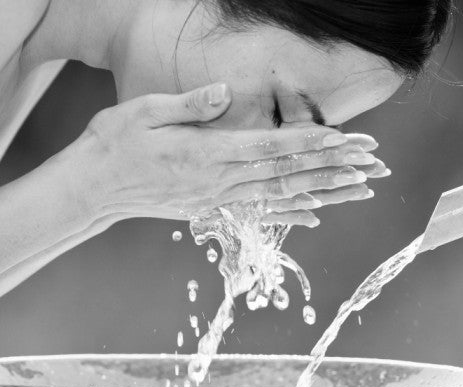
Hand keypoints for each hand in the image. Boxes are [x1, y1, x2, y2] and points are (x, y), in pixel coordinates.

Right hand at [62, 83, 389, 225]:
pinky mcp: (211, 210)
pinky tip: (317, 215)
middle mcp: (218, 182)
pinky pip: (260, 214)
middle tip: (372, 163)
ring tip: (361, 188)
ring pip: (282, 196)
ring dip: (324, 191)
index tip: (346, 140)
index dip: (311, 144)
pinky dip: (292, 214)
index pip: (271, 148)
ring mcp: (217, 200)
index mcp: (206, 154)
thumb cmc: (112, 145)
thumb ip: (190, 105)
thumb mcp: (144, 112)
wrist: (90, 191)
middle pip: (287, 174)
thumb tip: (226, 94)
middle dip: (333, 167)